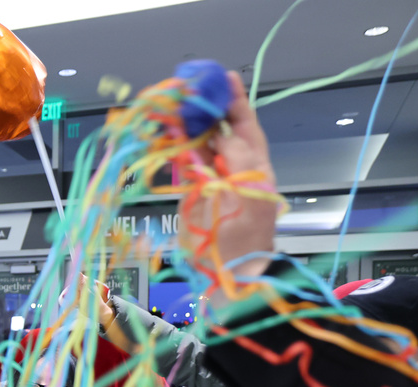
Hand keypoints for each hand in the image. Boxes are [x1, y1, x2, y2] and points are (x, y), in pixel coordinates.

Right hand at [178, 71, 276, 285]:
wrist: (227, 276)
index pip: (244, 126)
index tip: (222, 79)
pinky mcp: (190, 193)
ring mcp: (209, 180)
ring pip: (196, 143)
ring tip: (171, 106)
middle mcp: (232, 168)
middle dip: (204, 108)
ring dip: (184, 125)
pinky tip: (163, 133)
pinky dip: (171, 147)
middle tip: (188, 89)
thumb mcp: (253, 200)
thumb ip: (241, 163)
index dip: (234, 102)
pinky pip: (180, 163)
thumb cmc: (247, 242)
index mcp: (254, 167)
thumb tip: (223, 137)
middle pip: (217, 130)